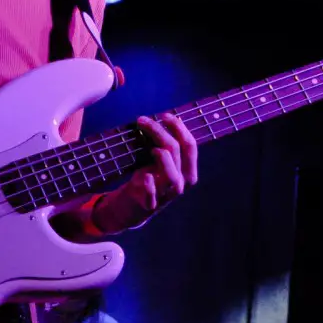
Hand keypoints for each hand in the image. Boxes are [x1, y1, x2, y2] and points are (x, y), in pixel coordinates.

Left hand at [94, 114, 198, 232]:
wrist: (132, 207)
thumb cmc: (147, 178)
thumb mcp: (159, 162)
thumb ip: (165, 145)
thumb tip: (165, 119)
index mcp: (187, 171)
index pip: (190, 146)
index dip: (179, 127)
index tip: (164, 115)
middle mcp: (180, 183)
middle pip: (177, 152)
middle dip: (160, 132)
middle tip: (143, 120)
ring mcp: (165, 195)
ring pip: (172, 174)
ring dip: (162, 157)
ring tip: (150, 148)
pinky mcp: (148, 204)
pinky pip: (152, 196)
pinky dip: (150, 185)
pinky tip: (147, 176)